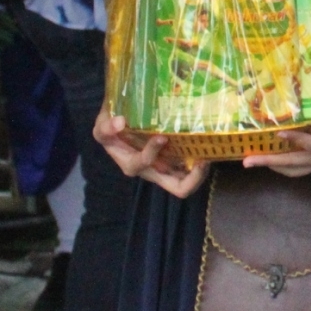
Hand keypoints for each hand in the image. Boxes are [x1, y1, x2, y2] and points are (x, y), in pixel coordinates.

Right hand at [94, 109, 211, 198]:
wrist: (122, 127)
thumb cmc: (112, 128)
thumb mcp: (101, 126)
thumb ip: (106, 127)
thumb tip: (120, 123)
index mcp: (132, 164)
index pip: (144, 164)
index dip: (152, 152)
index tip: (161, 136)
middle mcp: (153, 171)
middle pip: (178, 188)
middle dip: (194, 178)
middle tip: (203, 160)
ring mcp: (167, 169)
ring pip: (191, 181)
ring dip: (202, 171)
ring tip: (209, 153)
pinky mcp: (176, 162)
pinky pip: (193, 169)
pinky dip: (201, 161)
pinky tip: (206, 145)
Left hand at [243, 102, 310, 175]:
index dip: (297, 140)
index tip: (279, 133)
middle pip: (296, 163)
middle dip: (271, 162)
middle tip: (247, 161)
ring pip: (295, 169)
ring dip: (273, 166)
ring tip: (252, 161)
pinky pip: (299, 168)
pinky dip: (283, 165)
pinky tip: (271, 159)